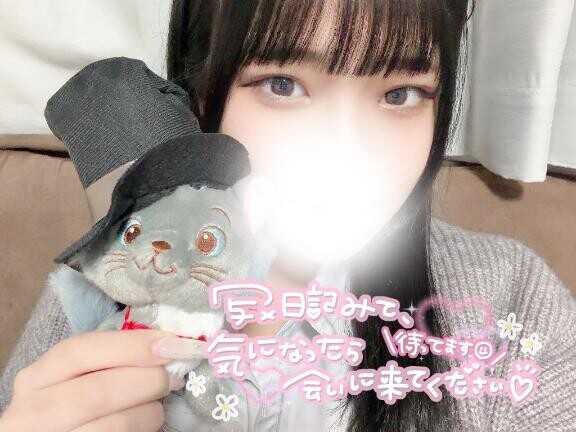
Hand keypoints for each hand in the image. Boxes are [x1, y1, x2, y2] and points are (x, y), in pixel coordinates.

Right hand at [0, 329, 205, 431]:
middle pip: (97, 391)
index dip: (130, 345)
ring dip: (150, 413)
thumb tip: (165, 344)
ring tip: (157, 408)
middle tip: (171, 379)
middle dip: (147, 380)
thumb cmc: (78, 406)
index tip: (170, 344)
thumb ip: (111, 361)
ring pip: (115, 426)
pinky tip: (145, 427)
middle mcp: (30, 413)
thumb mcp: (79, 378)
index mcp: (35, 379)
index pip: (78, 351)